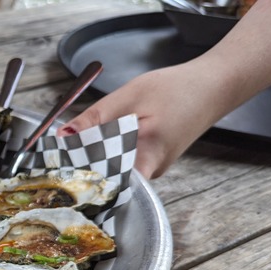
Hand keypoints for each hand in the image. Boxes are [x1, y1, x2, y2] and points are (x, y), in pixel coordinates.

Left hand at [57, 63, 227, 178]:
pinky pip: (123, 164)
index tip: (56, 169)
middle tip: (56, 156)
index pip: (105, 183)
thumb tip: (62, 136)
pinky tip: (100, 140)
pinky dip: (108, 153)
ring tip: (75, 145)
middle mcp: (150, 172)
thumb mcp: (128, 96)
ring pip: (113, 170)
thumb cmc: (177, 88)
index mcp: (145, 156)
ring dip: (93, 157)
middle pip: (105, 178)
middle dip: (80, 166)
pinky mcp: (152, 163)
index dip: (79, 178)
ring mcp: (153, 170)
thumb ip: (94, 118)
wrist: (214, 86)